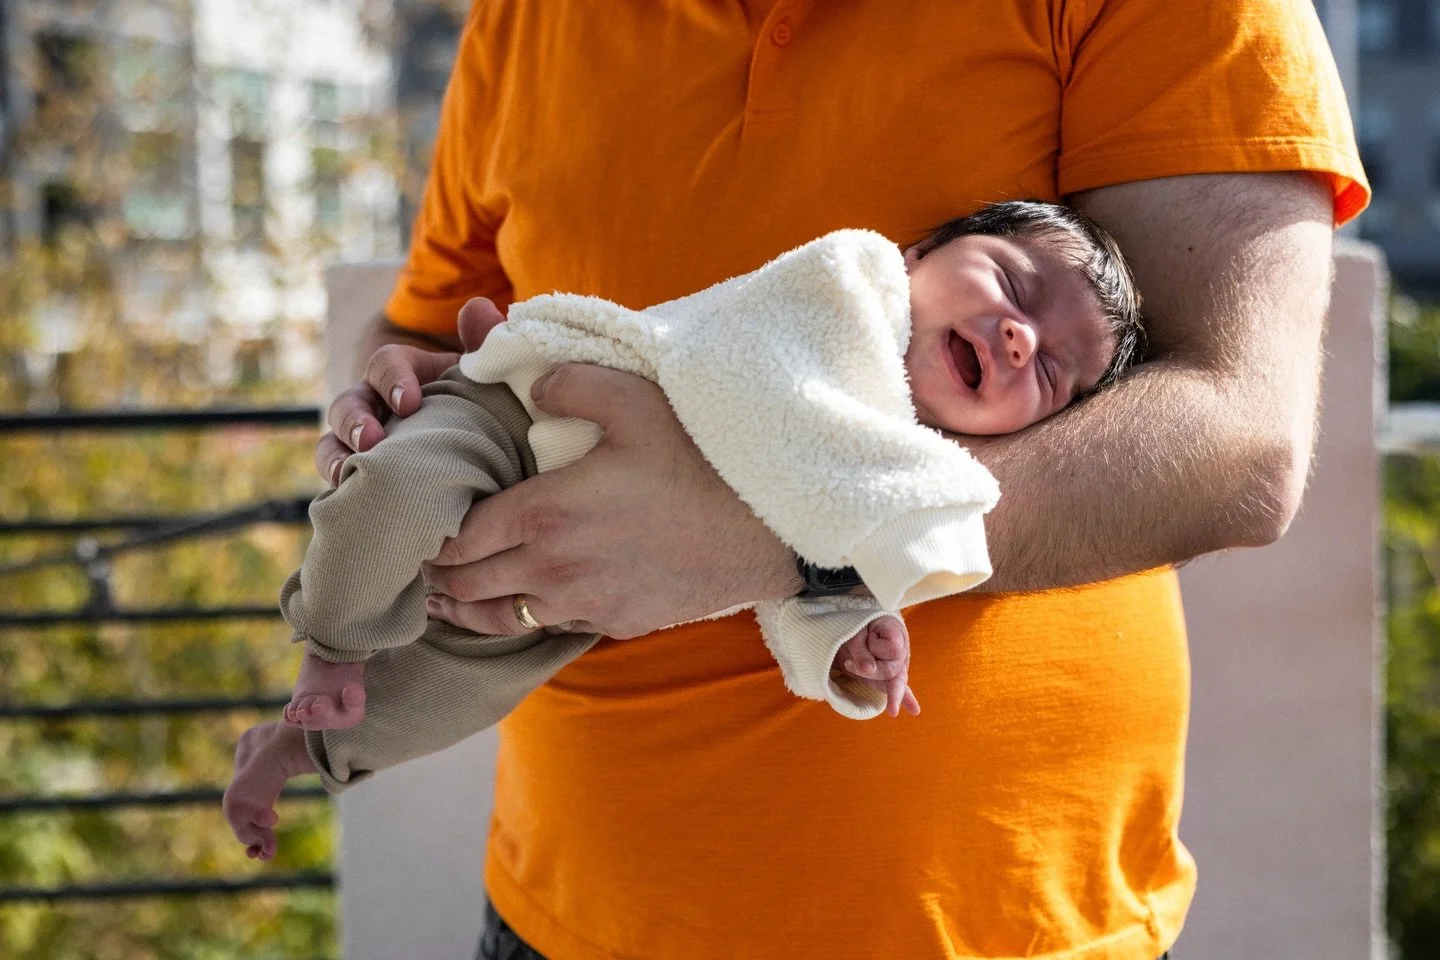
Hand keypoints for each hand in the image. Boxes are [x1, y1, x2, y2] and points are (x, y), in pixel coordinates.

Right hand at [313, 298, 504, 484]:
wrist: (493, 461)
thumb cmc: (486, 411)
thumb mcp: (487, 379)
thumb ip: (484, 343)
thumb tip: (478, 307)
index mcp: (405, 376)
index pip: (385, 365)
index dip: (392, 380)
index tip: (410, 402)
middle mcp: (377, 408)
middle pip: (347, 406)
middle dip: (354, 421)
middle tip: (371, 440)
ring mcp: (366, 446)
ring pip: (333, 446)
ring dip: (335, 457)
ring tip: (345, 475)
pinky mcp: (365, 481)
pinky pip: (342, 485)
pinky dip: (341, 492)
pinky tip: (349, 504)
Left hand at [421, 363, 802, 637]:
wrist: (764, 530)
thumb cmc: (696, 458)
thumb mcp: (632, 399)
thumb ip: (566, 381)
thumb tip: (528, 386)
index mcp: (541, 514)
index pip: (457, 539)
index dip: (430, 536)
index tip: (419, 526)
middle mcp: (551, 569)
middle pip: (468, 586)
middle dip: (438, 577)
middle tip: (421, 564)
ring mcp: (584, 604)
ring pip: (502, 618)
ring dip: (471, 607)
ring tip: (449, 597)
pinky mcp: (616, 624)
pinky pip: (552, 626)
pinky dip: (527, 615)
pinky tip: (524, 600)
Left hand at [835, 615, 919, 717]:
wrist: (858, 627)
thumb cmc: (857, 627)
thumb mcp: (855, 633)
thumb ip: (862, 651)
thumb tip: (869, 669)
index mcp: (896, 633)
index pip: (893, 650)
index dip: (876, 648)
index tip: (864, 639)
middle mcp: (901, 651)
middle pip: (892, 670)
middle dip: (870, 671)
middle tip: (847, 663)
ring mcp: (897, 665)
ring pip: (897, 683)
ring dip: (893, 696)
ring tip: (893, 711)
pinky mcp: (890, 677)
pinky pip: (900, 689)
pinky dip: (905, 699)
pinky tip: (914, 710)